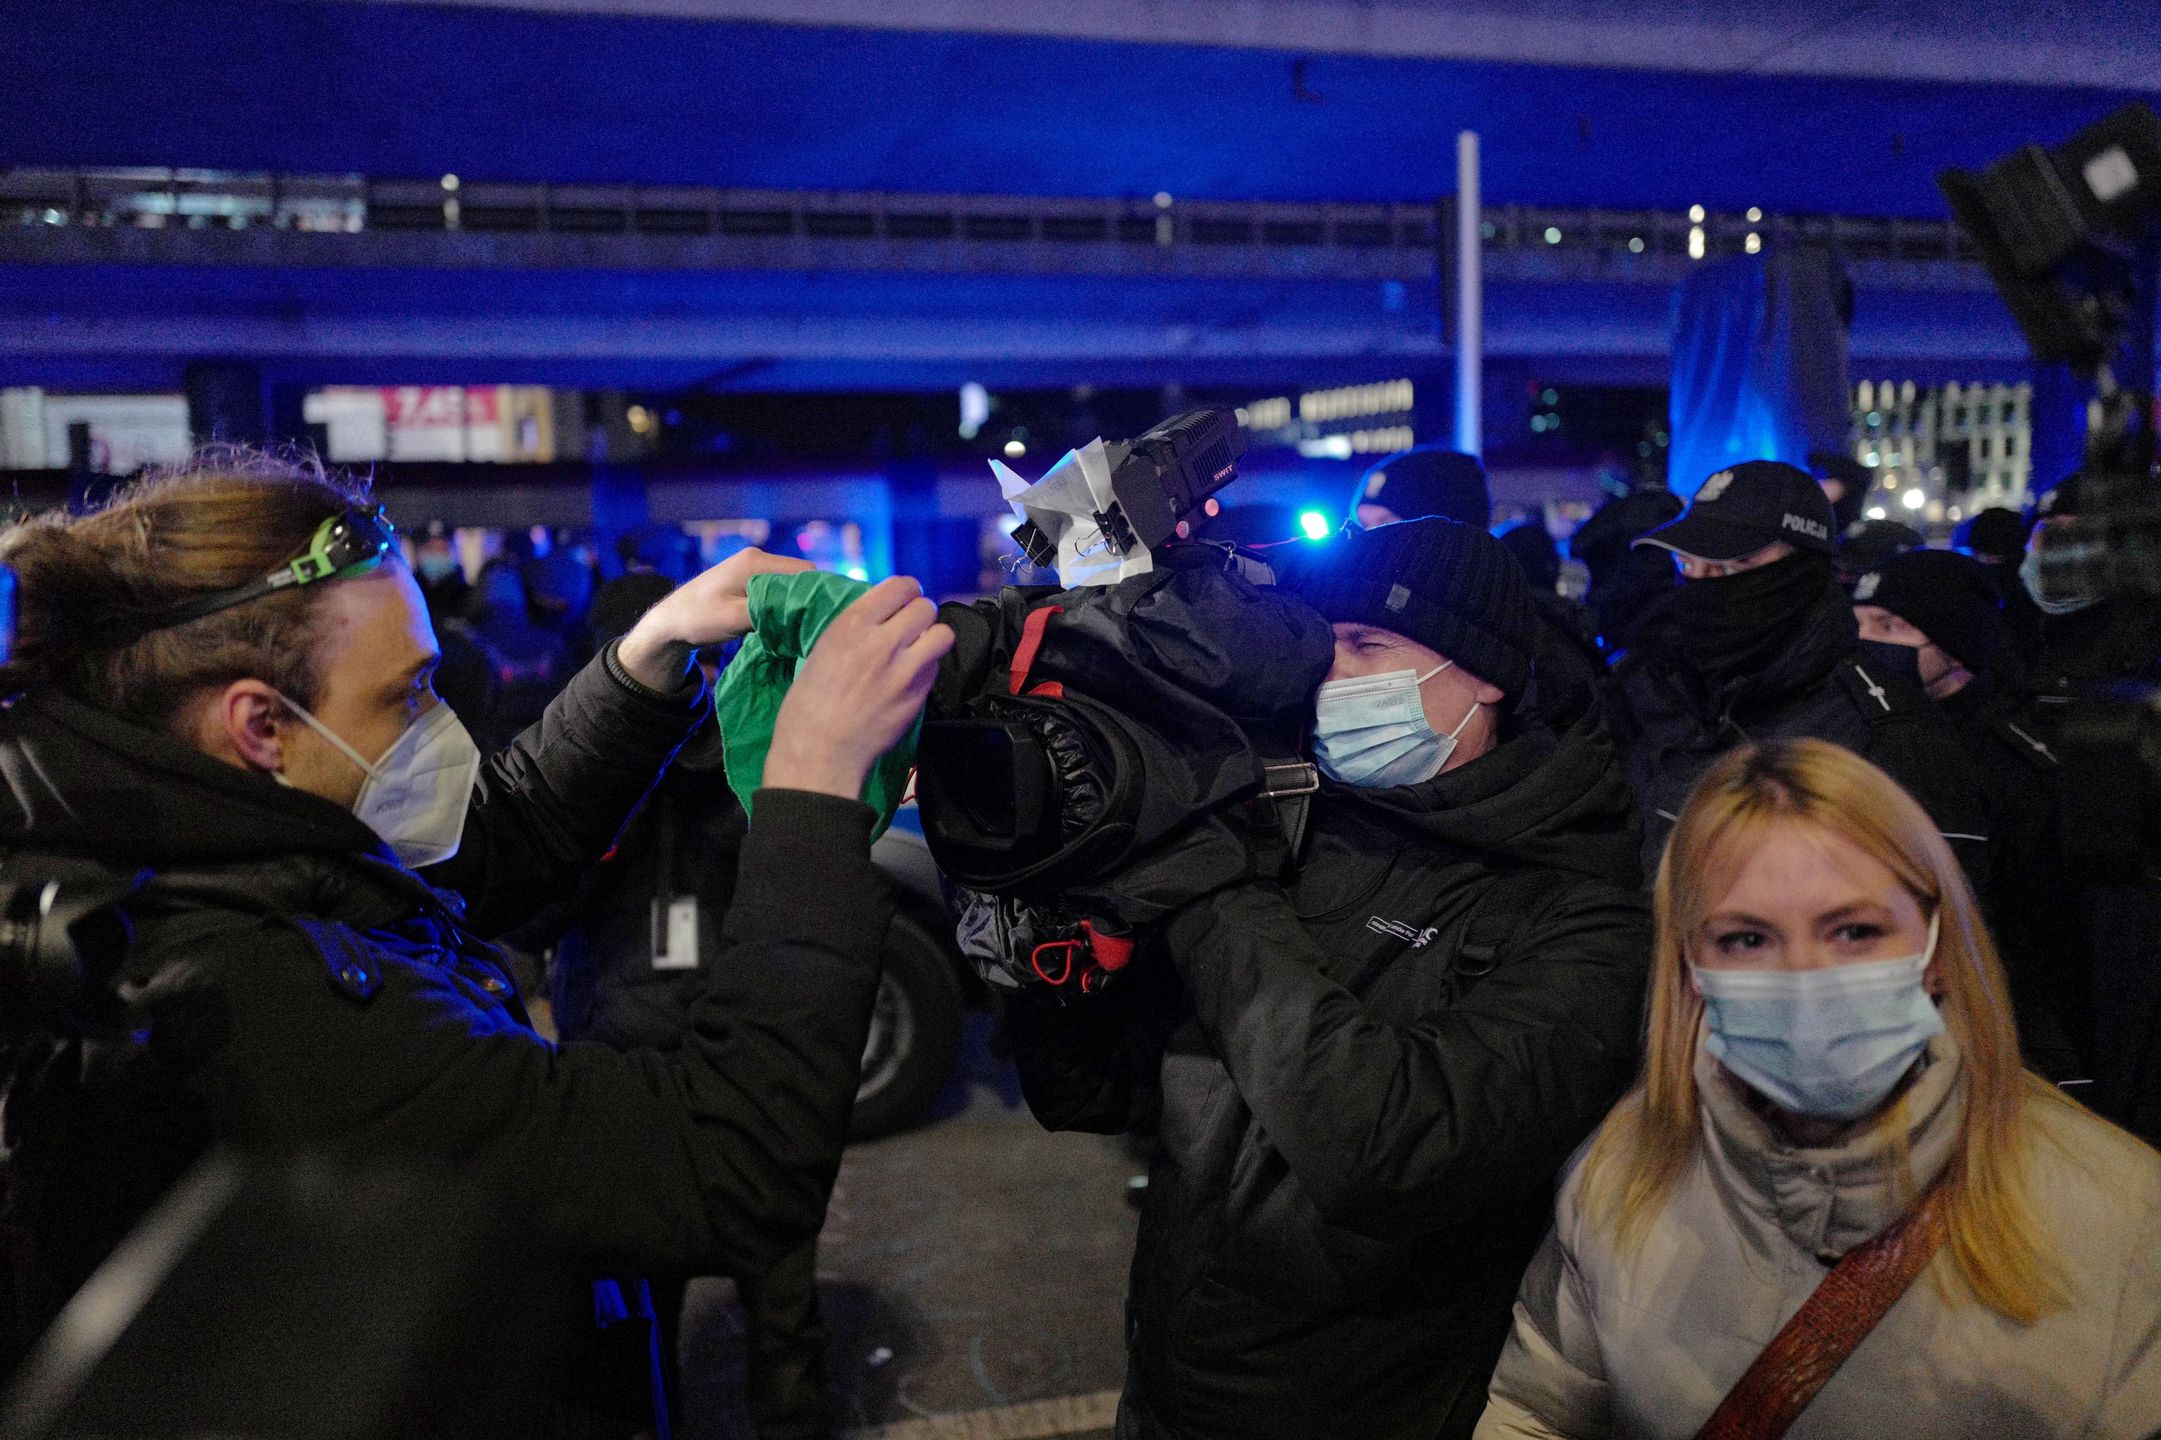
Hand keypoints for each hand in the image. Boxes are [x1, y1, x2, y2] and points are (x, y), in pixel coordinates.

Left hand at [616, 547, 814, 689]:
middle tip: (811, 626)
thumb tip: (801, 613)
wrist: (670, 621)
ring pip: (790, 584)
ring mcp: (754, 568)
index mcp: (755, 562)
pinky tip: (782, 622)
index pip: (804, 572)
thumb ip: (768, 612)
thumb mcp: (735, 619)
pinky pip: (779, 589)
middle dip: (807, 599)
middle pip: (801, 576)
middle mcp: (757, 559)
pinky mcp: (750, 580)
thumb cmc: (698, 619)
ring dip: (794, 603)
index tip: (821, 618)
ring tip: (797, 626)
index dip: (816, 594)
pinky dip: (784, 604)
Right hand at [764, 576, 954, 800]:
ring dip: (933, 637)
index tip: (905, 598)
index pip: (899, 586)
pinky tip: (912, 676)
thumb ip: (854, 632)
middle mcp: (881, 642)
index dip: (907, 591)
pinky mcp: (917, 695)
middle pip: (925, 607)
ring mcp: (904, 670)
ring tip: (920, 647)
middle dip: (921, 613)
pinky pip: (935, 667)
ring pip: (942, 634)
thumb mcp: (822, 652)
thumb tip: (877, 620)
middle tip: (913, 625)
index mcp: (851, 626)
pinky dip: (928, 667)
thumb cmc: (807, 708)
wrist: (820, 753)